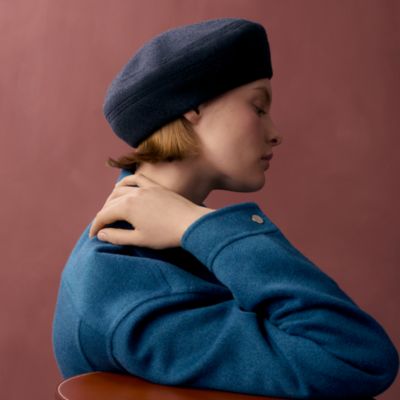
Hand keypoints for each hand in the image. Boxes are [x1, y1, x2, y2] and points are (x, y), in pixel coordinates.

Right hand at [88, 173, 214, 248]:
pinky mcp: (156, 187)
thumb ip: (117, 237)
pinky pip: (136, 179)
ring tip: (110, 209)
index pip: (104, 215)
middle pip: (110, 202)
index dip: (96, 226)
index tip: (93, 236)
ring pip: (120, 189)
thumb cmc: (165, 235)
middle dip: (103, 215)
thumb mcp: (139, 239)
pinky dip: (126, 182)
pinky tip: (123, 187)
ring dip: (111, 199)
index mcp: (127, 207)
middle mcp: (133, 193)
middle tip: (101, 227)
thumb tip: (101, 234)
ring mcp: (145, 187)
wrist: (191, 223)